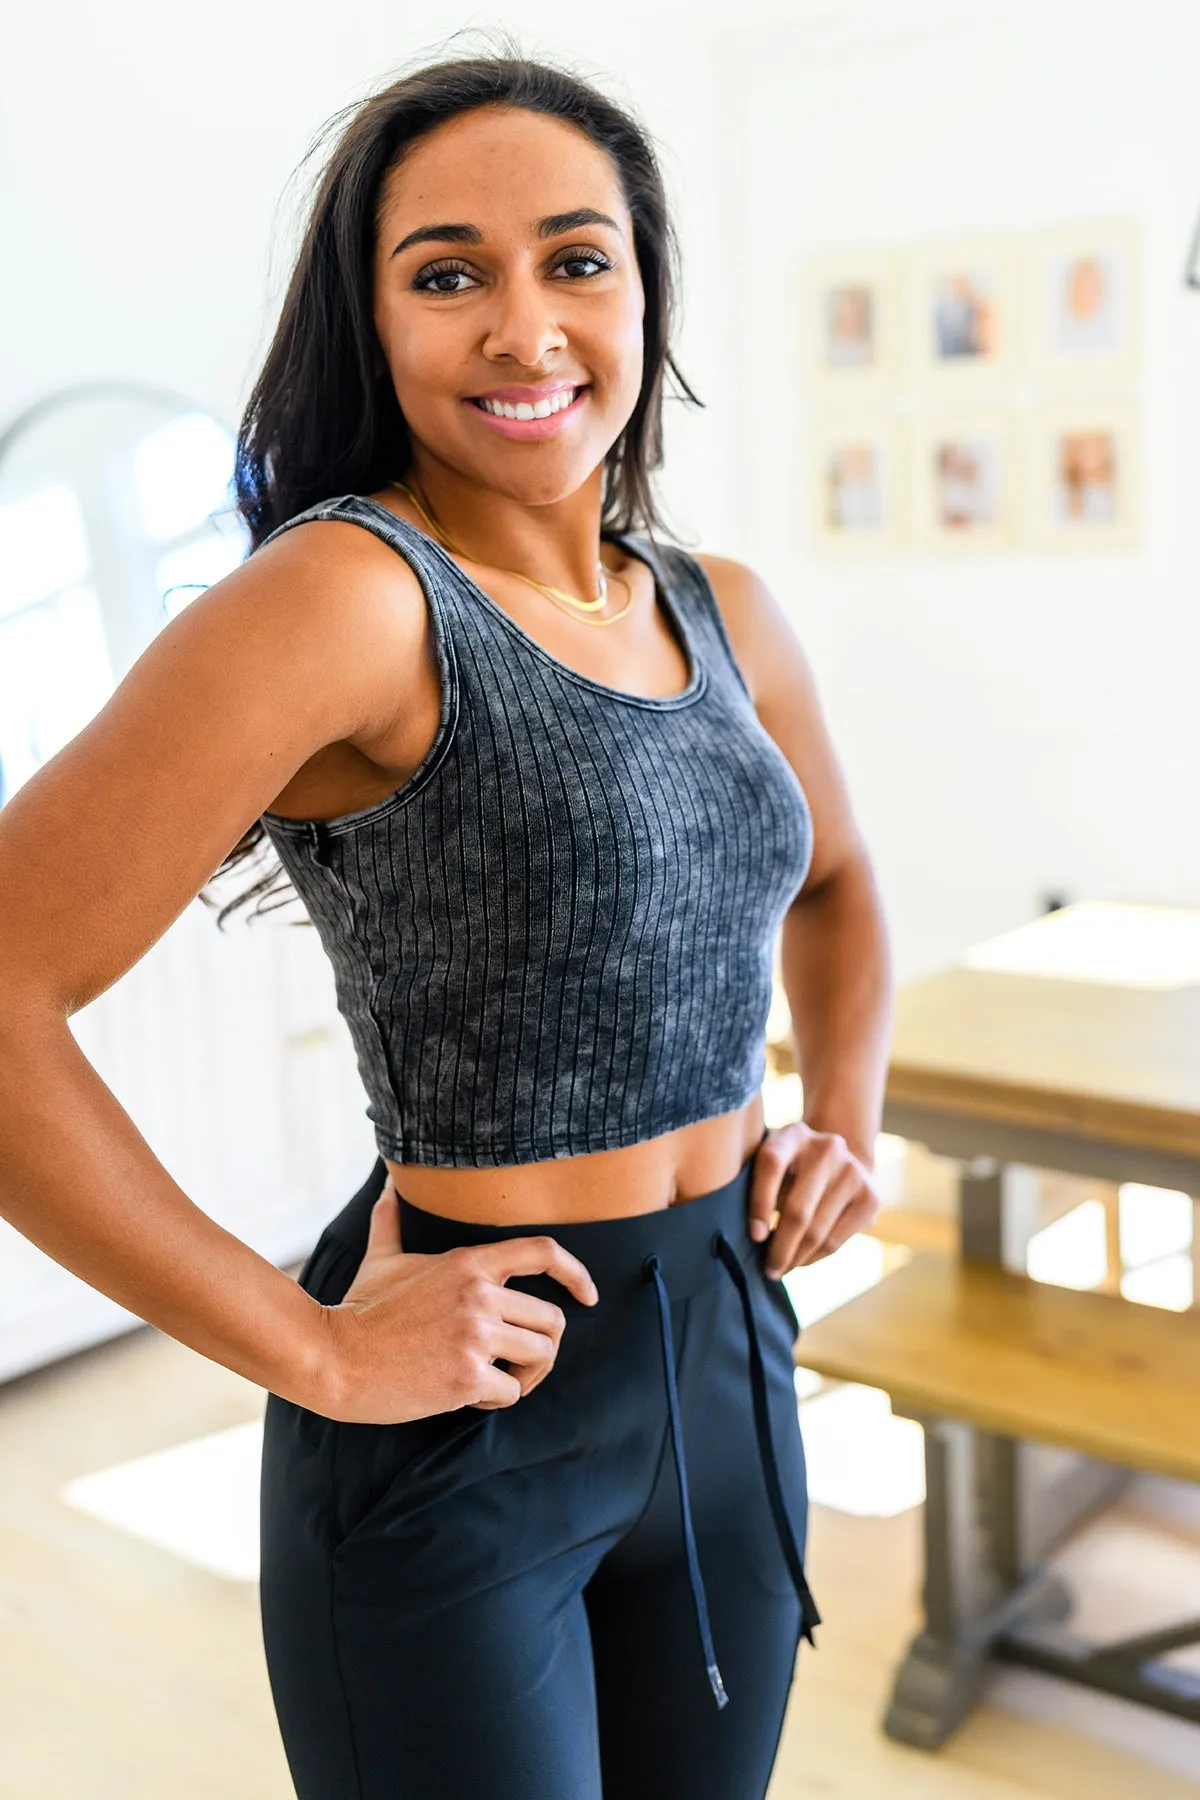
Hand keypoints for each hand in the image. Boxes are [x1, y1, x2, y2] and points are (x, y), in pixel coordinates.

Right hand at [315, 1177, 598, 1424]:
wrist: (333, 1357)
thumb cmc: (359, 1309)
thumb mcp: (382, 1259)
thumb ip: (391, 1221)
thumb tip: (386, 1186)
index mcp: (469, 1263)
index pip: (543, 1252)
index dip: (576, 1273)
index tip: (590, 1295)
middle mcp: (480, 1295)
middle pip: (553, 1321)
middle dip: (541, 1346)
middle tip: (517, 1362)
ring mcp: (475, 1336)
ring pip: (541, 1357)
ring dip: (525, 1376)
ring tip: (495, 1380)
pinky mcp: (468, 1377)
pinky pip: (511, 1393)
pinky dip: (495, 1401)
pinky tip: (467, 1397)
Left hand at [747, 1122, 880, 1278]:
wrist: (839, 1162)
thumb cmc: (790, 1169)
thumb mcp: (772, 1163)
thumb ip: (755, 1187)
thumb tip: (752, 1237)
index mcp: (794, 1134)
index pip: (772, 1164)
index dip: (760, 1203)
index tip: (754, 1236)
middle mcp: (827, 1147)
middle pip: (798, 1209)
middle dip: (779, 1247)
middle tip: (767, 1269)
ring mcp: (853, 1171)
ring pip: (818, 1231)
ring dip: (796, 1258)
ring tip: (781, 1268)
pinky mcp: (871, 1197)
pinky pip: (836, 1240)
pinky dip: (816, 1257)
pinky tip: (802, 1261)